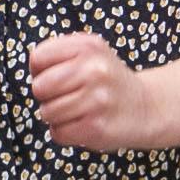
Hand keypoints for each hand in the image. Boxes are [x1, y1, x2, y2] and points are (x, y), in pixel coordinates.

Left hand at [22, 31, 157, 150]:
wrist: (145, 107)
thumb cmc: (107, 82)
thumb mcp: (90, 53)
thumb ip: (59, 55)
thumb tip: (33, 74)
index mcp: (89, 46)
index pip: (38, 58)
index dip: (41, 71)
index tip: (57, 75)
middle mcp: (94, 70)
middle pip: (39, 87)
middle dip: (47, 95)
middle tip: (67, 96)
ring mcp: (97, 99)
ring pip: (47, 112)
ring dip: (56, 116)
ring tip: (78, 110)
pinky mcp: (97, 127)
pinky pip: (58, 133)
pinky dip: (65, 132)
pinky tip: (82, 124)